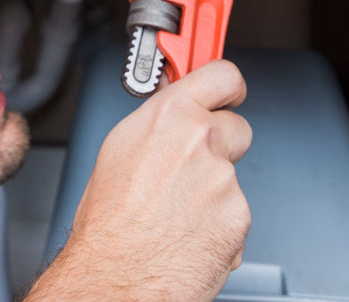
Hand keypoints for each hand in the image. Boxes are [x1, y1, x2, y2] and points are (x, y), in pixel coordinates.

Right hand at [25, 59, 251, 300]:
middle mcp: (201, 140)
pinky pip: (235, 211)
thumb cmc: (108, 220)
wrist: (118, 273)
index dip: (225, 86)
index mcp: (169, 115)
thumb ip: (157, 123)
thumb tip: (170, 113)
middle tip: (194, 164)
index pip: (222, 75)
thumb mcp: (120, 148)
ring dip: (214, 189)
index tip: (225, 91)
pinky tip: (188, 231)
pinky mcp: (239, 215)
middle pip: (236, 126)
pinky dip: (219, 222)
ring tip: (176, 210)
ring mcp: (224, 178)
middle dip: (222, 142)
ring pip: (231, 175)